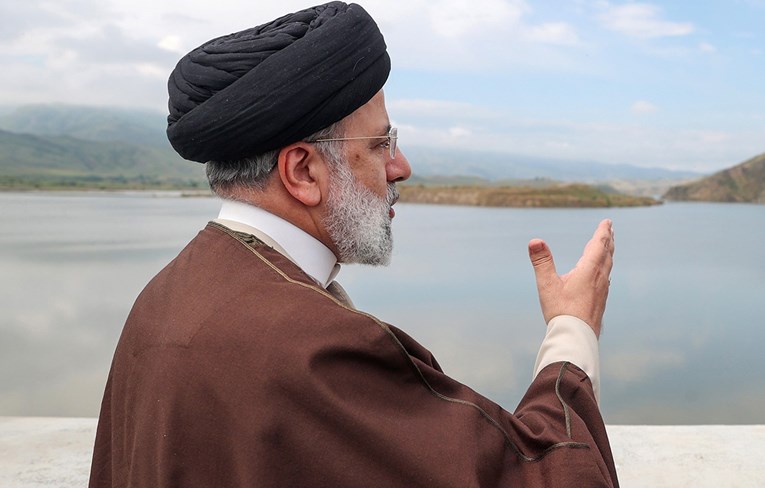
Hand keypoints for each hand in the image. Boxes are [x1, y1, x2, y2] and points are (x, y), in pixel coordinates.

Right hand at [528, 219, 614, 336]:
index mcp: (589, 271)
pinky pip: (606, 278)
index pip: (598, 245)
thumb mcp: (547, 285)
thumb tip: (534, 241)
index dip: (603, 232)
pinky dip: (605, 268)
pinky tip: (602, 275)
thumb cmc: (562, 311)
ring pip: (608, 267)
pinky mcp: (600, 301)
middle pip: (606, 254)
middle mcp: (600, 279)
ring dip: (608, 254)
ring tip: (608, 248)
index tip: (607, 222)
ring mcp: (602, 291)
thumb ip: (542, 262)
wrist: (576, 337)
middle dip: (608, 240)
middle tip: (610, 229)